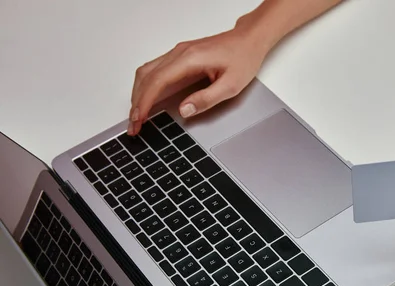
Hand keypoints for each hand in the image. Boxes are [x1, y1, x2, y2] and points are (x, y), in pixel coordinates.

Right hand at [128, 21, 269, 135]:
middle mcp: (180, 53)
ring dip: (138, 94)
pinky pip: (155, 70)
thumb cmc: (243, 58)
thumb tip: (184, 110)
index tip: (139, 119)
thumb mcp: (231, 85)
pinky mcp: (180, 56)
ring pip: (147, 72)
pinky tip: (146, 99)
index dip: (145, 102)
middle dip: (137, 102)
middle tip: (134, 124)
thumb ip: (206, 99)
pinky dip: (146, 86)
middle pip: (146, 76)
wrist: (249, 40)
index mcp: (190, 59)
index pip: (158, 81)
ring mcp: (178, 53)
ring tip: (137, 116)